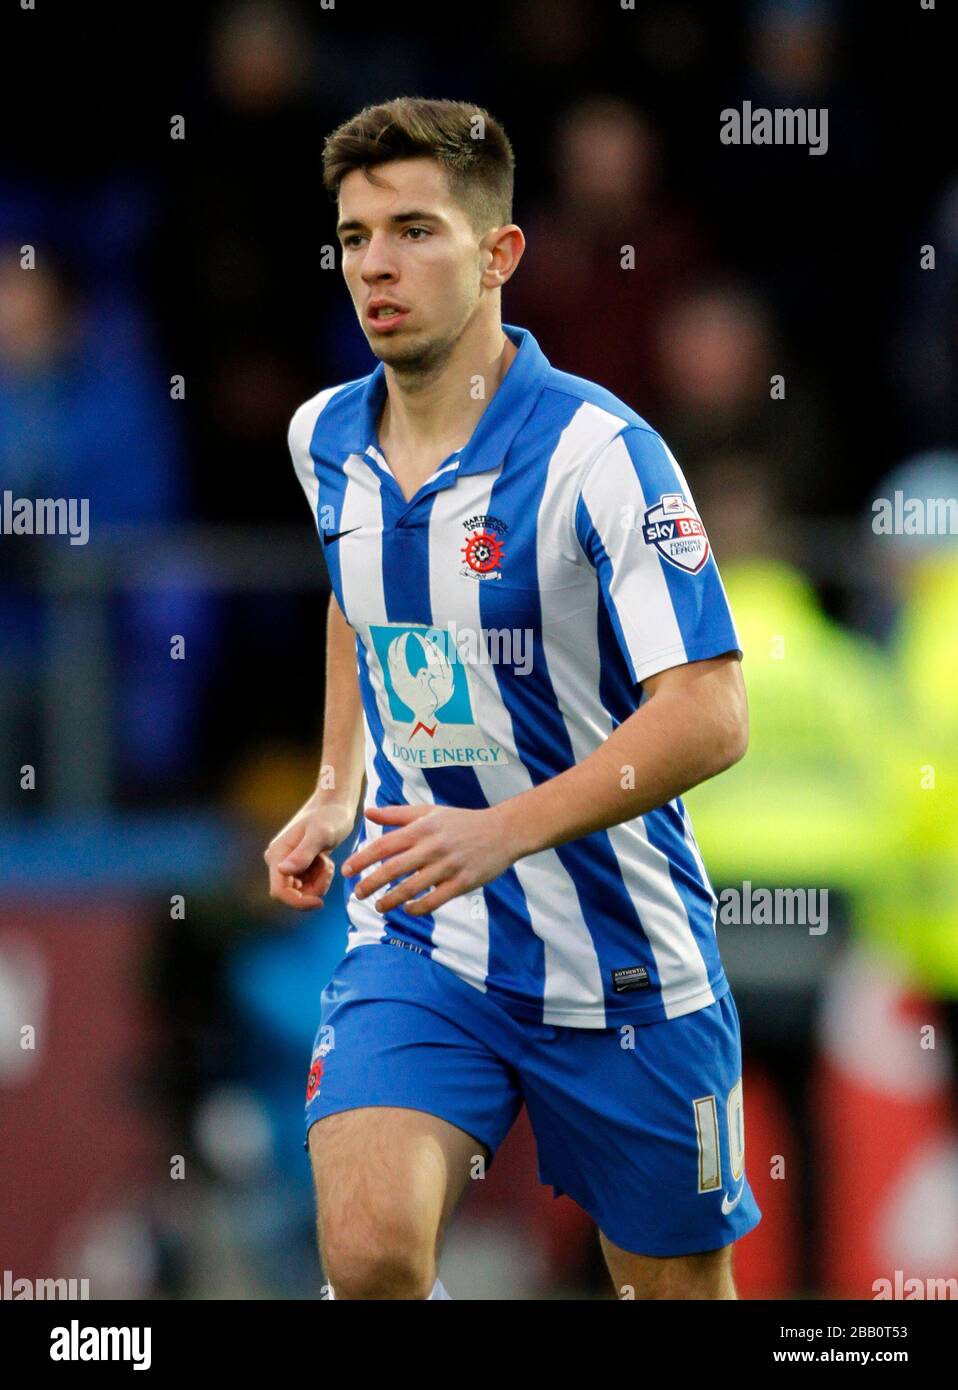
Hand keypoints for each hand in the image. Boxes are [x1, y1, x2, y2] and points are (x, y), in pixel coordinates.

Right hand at [263, 797, 355, 910]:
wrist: (335, 805)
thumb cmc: (330, 816)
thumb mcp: (320, 835)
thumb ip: (303, 854)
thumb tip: (282, 871)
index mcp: (278, 854)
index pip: (279, 892)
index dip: (298, 902)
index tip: (320, 903)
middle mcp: (278, 860)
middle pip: (292, 894)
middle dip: (313, 888)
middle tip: (328, 866)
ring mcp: (287, 863)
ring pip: (302, 890)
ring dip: (319, 881)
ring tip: (327, 860)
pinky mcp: (297, 864)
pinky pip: (308, 883)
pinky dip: (320, 877)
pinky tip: (325, 859)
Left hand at [342, 803, 514, 915]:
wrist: (503, 831)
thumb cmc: (462, 821)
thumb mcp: (430, 812)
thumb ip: (397, 814)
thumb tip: (368, 813)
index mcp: (422, 829)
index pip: (384, 845)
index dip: (362, 859)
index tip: (347, 871)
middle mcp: (432, 847)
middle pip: (392, 869)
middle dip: (370, 884)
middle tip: (357, 895)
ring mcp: (447, 866)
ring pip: (411, 888)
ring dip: (390, 900)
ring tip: (379, 907)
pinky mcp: (462, 882)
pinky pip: (434, 900)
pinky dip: (417, 908)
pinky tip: (408, 910)